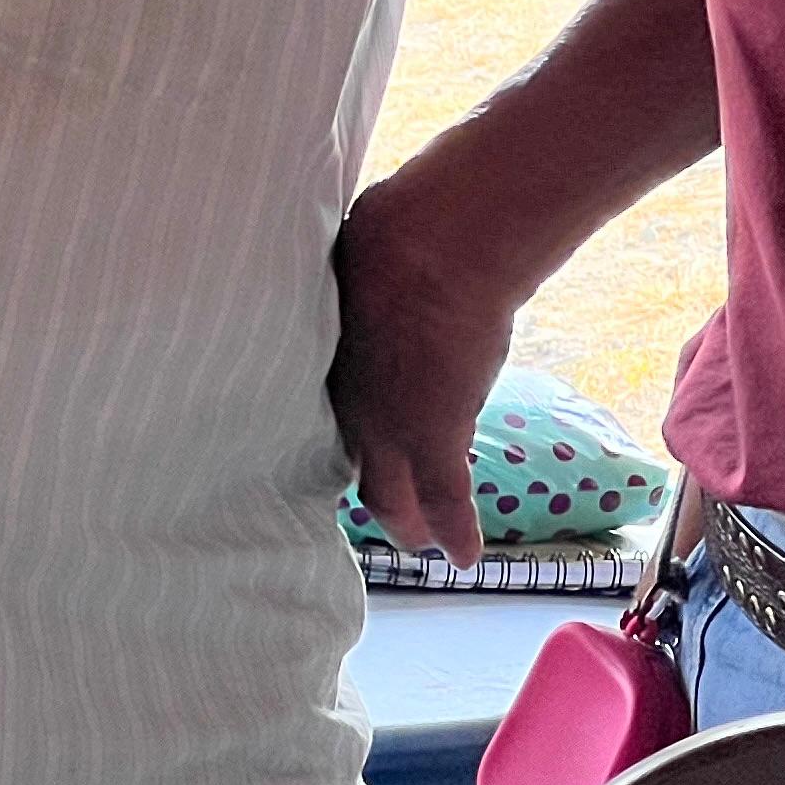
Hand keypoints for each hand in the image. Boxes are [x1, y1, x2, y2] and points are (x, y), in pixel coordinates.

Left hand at [329, 176, 522, 566]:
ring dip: (405, 517)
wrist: (436, 243)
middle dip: (357, 490)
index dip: (326, 426)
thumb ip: (351, 274)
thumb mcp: (348, 251)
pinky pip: (447, 500)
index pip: (322, 406)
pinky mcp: (437, 435)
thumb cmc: (393, 223)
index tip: (326, 438)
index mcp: (321, 355)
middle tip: (366, 511)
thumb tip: (348, 244)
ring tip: (414, 538)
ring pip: (393, 489)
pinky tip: (463, 560)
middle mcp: (347, 398)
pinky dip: (456, 534)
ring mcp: (389, 423)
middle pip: (347, 460)